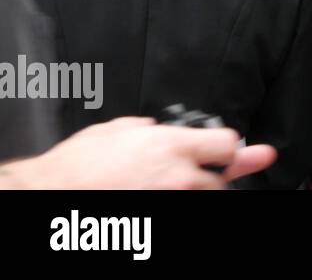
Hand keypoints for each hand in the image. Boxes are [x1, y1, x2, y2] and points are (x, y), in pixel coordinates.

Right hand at [3, 117, 277, 188]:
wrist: (48, 194)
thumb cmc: (76, 167)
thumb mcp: (115, 130)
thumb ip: (146, 127)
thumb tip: (156, 126)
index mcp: (170, 145)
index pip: (227, 144)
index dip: (225, 148)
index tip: (222, 153)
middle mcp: (178, 175)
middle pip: (220, 178)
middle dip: (210, 175)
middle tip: (192, 176)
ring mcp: (172, 199)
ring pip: (204, 197)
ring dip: (195, 192)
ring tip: (167, 188)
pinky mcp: (158, 220)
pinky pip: (184, 206)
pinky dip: (178, 201)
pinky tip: (156, 196)